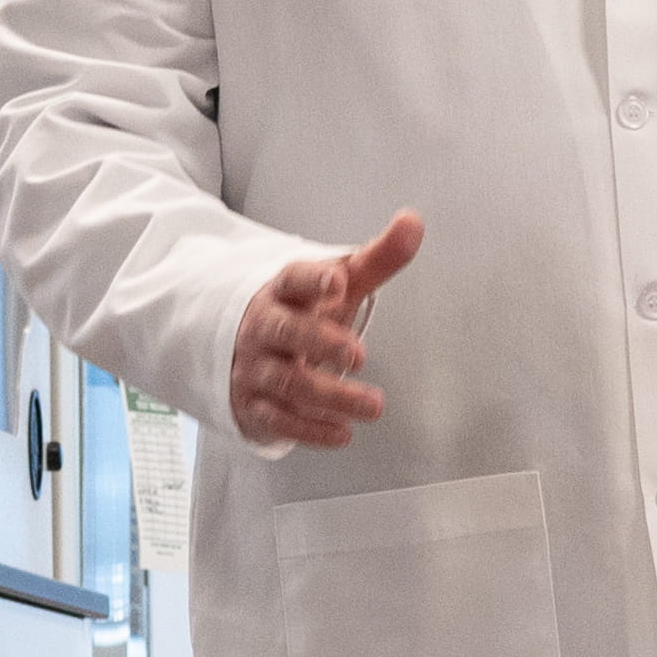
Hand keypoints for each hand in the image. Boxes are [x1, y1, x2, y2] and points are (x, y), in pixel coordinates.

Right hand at [228, 212, 422, 449]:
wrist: (242, 348)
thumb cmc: (301, 311)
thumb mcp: (336, 286)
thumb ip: (376, 258)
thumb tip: (413, 222)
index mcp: (283, 291)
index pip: (292, 279)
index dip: (312, 280)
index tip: (337, 281)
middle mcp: (263, 328)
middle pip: (286, 332)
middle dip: (320, 343)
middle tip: (358, 355)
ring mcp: (255, 368)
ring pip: (287, 382)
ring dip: (331, 396)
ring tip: (374, 406)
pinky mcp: (253, 405)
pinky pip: (278, 420)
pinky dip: (310, 430)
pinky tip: (342, 433)